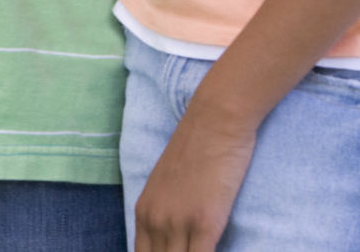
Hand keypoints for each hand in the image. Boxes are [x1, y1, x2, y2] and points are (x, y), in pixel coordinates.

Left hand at [133, 105, 255, 251]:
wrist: (215, 121)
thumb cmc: (198, 148)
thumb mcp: (169, 183)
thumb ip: (166, 210)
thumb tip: (170, 236)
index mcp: (144, 211)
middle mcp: (155, 220)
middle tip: (186, 251)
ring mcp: (178, 223)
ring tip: (198, 250)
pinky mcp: (204, 224)